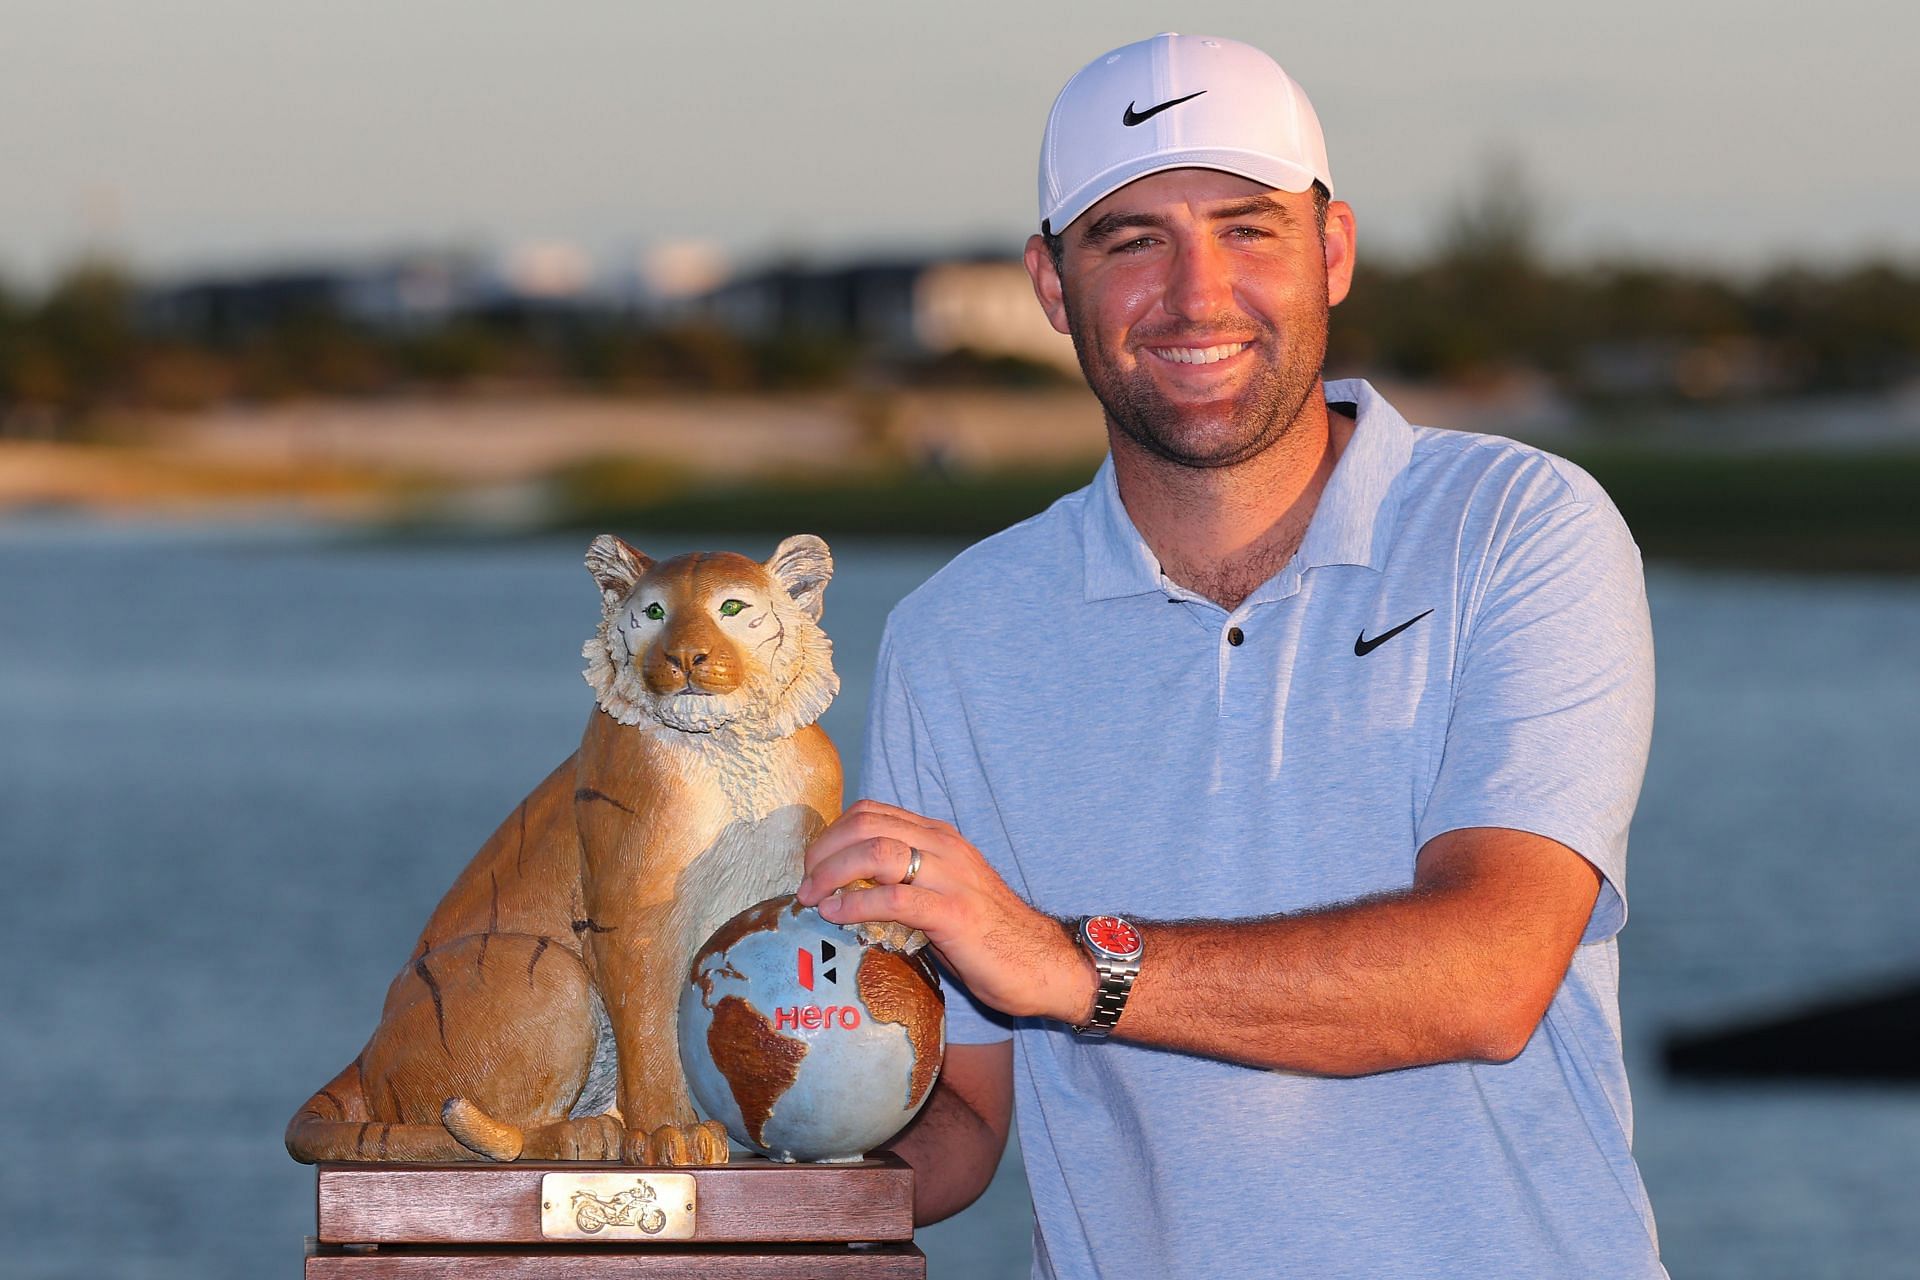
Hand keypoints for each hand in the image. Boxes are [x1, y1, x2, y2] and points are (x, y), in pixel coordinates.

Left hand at [798, 799, 1095, 1023]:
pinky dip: (857, 903)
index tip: (813, 867)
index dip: (832, 834)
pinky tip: (837, 915)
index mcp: (939, 837)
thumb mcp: (943, 894)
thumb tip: (850, 890)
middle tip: (805, 885)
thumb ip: (905, 881)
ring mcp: (950, 877)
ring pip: (876, 852)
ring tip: (813, 899)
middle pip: (866, 825)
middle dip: (823, 851)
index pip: (872, 812)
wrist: (1044, 963)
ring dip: (832, 873)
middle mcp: (944, 847)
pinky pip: (894, 898)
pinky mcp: (954, 913)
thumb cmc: (989, 936)